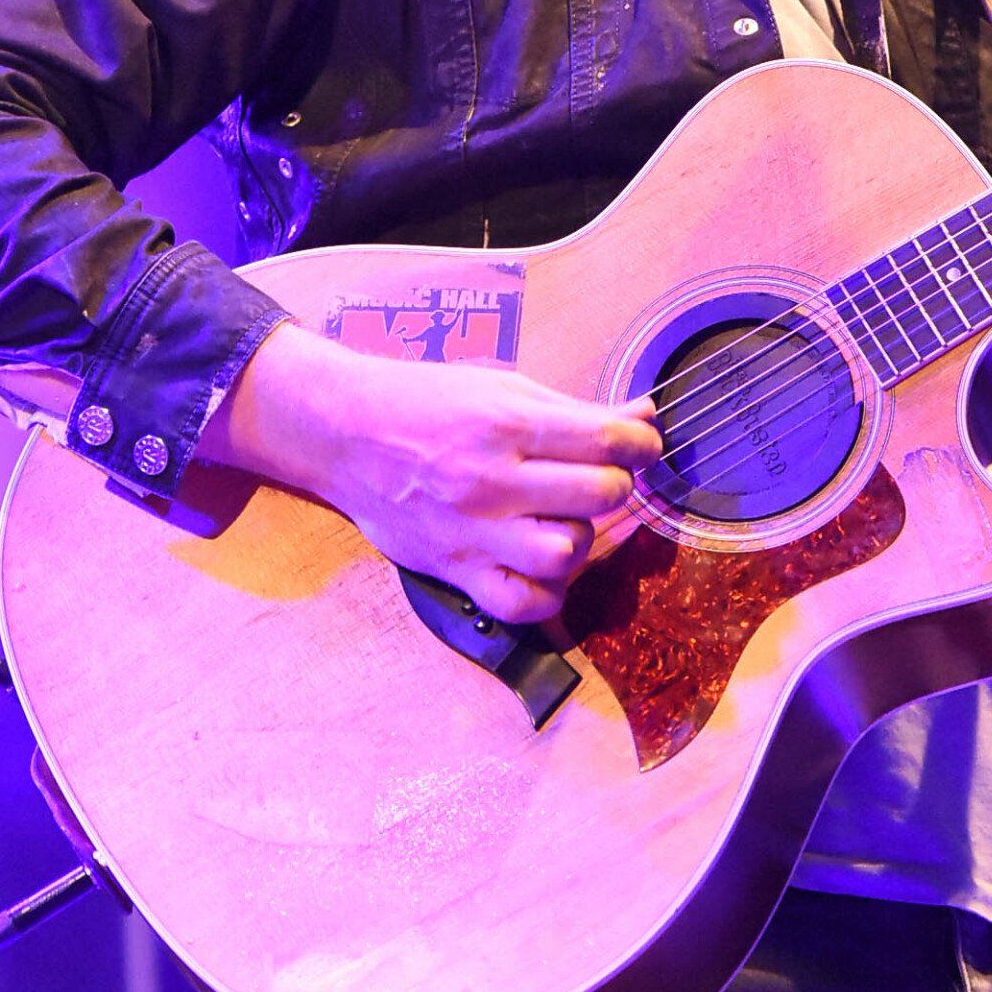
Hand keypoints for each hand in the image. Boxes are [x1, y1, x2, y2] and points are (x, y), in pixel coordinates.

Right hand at [203, 322, 661, 624]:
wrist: (345, 434)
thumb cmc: (429, 404)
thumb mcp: (502, 389)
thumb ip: (576, 410)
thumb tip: (646, 414)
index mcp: (506, 424)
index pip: (607, 439)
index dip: (642, 444)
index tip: (641, 445)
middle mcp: (491, 479)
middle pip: (598, 495)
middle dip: (614, 486)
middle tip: (598, 479)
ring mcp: (473, 531)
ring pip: (566, 552)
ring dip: (582, 537)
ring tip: (566, 520)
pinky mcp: (455, 570)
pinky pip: (522, 602)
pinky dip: (547, 591)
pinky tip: (545, 565)